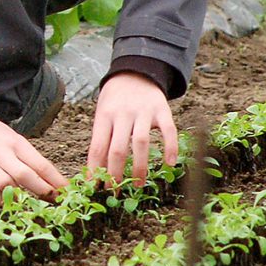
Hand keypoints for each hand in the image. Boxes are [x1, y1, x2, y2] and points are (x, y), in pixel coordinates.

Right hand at [0, 116, 66, 206]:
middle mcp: (1, 153)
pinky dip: (0, 200)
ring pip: (6, 185)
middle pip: (25, 175)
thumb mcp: (15, 140)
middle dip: (42, 191)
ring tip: (32, 205)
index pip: (40, 163)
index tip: (67, 192)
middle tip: (54, 201)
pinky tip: (8, 202)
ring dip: (21, 197)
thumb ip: (30, 159)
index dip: (55, 180)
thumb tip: (52, 182)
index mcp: (16, 143)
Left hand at [87, 72, 178, 186]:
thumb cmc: (115, 100)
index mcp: (104, 116)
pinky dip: (170, 147)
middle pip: (118, 148)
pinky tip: (170, 164)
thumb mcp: (103, 114)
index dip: (95, 169)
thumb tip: (95, 172)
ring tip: (137, 186)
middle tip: (115, 193)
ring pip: (141, 142)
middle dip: (115, 174)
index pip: (97, 147)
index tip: (95, 188)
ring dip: (139, 167)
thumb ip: (102, 138)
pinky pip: (168, 130)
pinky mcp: (162, 110)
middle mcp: (123, 113)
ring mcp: (143, 111)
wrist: (136, 72)